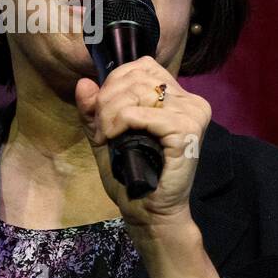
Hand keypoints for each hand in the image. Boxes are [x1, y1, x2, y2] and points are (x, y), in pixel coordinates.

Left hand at [74, 56, 211, 230]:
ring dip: (110, 112)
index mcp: (178, 97)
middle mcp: (191, 101)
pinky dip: (119, 122)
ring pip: (137, 92)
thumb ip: (95, 109)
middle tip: (101, 129)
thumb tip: (84, 82)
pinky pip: (140, 112)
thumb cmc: (132, 175)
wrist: (150, 211)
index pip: (142, 66)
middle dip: (107, 99)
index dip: (114, 83)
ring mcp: (193, 114)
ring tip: (106, 135)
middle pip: (137, 77)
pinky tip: (114, 139)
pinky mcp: (187, 130)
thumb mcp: (107, 135)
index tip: (103, 113)